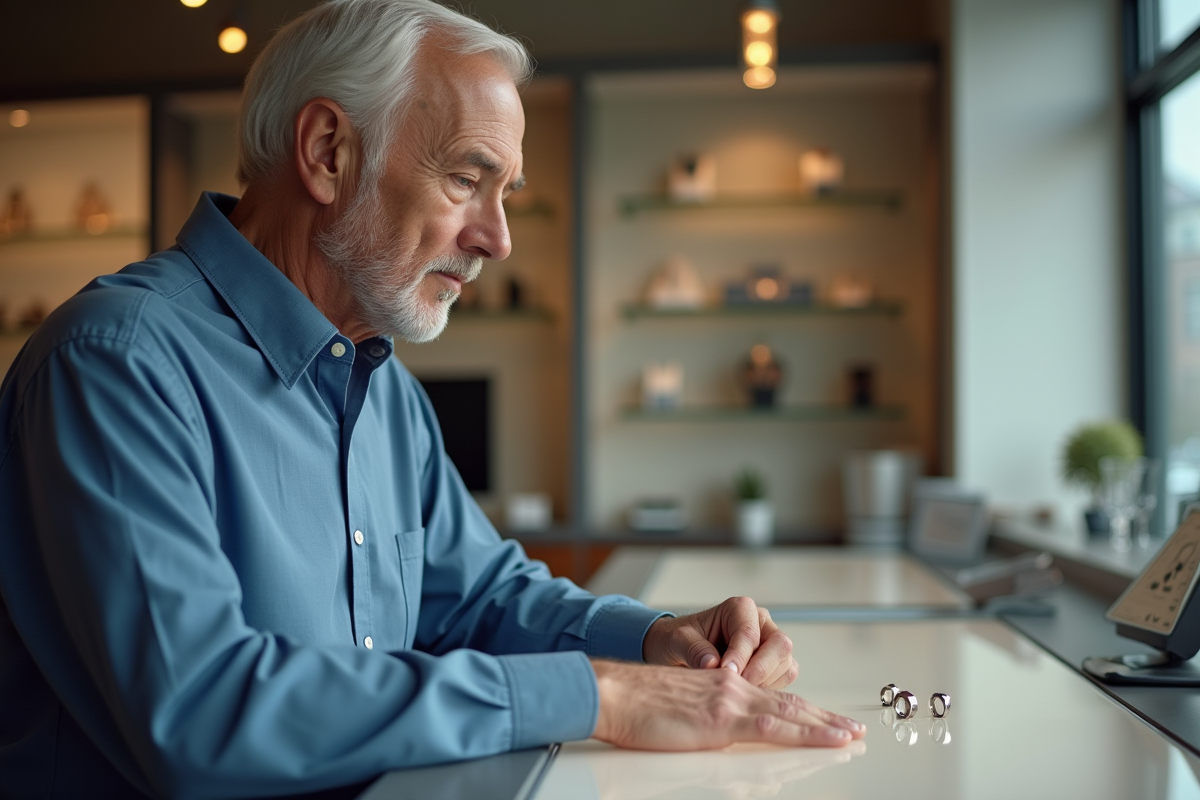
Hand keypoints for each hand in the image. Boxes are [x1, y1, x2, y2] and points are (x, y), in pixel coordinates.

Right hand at [591, 660, 864, 750]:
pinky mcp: (723, 718)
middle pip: (789, 705)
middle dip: (824, 719)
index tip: (826, 722)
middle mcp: (732, 688)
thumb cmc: (633, 704)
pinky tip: (828, 740)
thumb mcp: (677, 710)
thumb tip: (720, 740)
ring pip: (791, 714)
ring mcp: (730, 701)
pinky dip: (808, 733)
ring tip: (851, 736)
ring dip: (825, 726)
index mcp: (721, 685)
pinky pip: (775, 727)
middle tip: (853, 730)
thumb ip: (704, 719)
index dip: (803, 712)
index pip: (771, 700)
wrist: (613, 692)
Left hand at [642, 597, 797, 688]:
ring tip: (737, 692)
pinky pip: (785, 678)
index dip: (740, 656)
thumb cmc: (681, 640)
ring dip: (765, 682)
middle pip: (779, 645)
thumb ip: (693, 649)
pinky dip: (770, 689)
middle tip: (738, 687)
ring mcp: (770, 644)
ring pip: (786, 664)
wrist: (680, 651)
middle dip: (760, 669)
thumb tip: (712, 664)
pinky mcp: (774, 664)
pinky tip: (747, 694)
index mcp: (739, 609)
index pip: (749, 633)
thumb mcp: (677, 640)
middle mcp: (761, 623)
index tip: (727, 674)